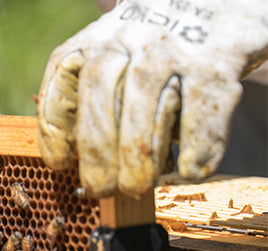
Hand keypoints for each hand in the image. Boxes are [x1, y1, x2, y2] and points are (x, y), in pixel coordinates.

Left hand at [37, 0, 267, 196]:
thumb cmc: (159, 41)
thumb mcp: (117, 49)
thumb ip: (91, 88)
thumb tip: (69, 150)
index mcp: (95, 41)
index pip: (61, 86)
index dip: (54, 131)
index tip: (58, 164)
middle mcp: (128, 40)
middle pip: (99, 104)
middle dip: (96, 156)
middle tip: (100, 190)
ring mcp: (171, 49)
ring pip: (144, 114)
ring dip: (137, 161)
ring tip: (136, 188)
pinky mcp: (216, 60)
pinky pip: (200, 115)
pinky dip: (196, 149)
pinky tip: (191, 171)